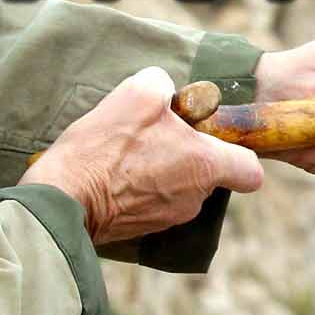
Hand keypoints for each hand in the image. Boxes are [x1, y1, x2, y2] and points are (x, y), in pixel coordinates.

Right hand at [24, 65, 264, 243]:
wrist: (62, 197)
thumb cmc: (105, 146)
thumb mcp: (138, 93)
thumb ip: (164, 85)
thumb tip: (165, 91)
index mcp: (205, 167)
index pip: (251, 170)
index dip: (239, 150)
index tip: (214, 135)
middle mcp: (194, 199)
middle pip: (208, 173)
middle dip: (188, 153)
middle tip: (155, 133)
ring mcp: (168, 219)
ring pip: (179, 187)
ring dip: (161, 169)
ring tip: (127, 152)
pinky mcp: (141, 230)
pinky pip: (152, 202)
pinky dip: (140, 188)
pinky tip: (114, 172)